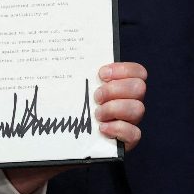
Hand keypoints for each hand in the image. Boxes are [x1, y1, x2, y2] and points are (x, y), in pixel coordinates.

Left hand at [4, 62, 147, 193]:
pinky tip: (102, 128)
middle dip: (115, 89)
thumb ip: (70, 74)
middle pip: (139, 88)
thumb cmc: (61, 112)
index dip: (123, 70)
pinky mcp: (124, 141)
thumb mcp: (66, 90)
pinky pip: (134, 134)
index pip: (137, 72)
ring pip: (138, 109)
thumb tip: (53, 51)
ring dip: (115, 108)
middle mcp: (128, 102)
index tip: (101, 74)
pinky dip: (118, 128)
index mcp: (119, 87)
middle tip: (96, 97)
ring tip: (96, 114)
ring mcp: (128, 122)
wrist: (54, 143)